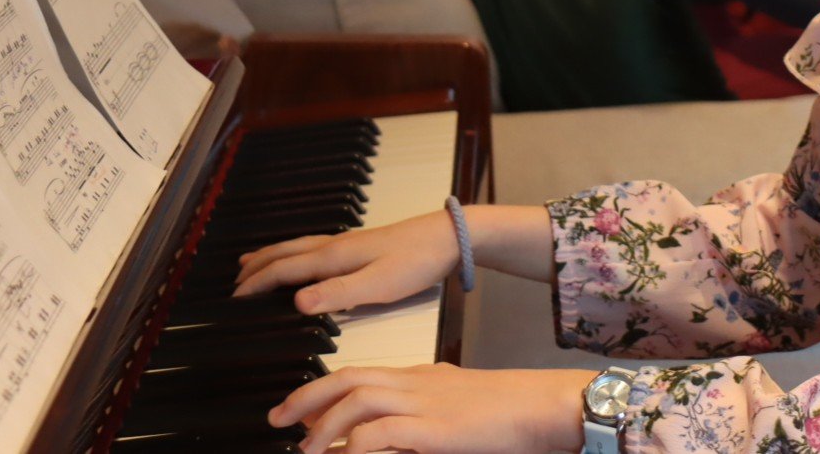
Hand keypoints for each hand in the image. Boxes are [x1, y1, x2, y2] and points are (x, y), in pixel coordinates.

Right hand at [234, 212, 457, 313]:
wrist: (450, 237)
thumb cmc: (418, 262)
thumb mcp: (378, 285)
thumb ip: (337, 294)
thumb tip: (295, 303)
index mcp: (334, 257)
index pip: (285, 270)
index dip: (257, 284)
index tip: (234, 297)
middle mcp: (336, 246)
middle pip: (286, 253)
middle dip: (258, 265)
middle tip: (234, 279)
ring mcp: (350, 243)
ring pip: (300, 247)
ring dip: (274, 255)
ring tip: (255, 260)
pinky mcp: (363, 245)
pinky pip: (315, 248)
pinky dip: (296, 253)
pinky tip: (306, 259)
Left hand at [269, 363, 593, 453]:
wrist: (541, 407)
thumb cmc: (508, 412)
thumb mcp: (457, 408)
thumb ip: (425, 415)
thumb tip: (395, 435)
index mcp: (420, 377)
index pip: (360, 373)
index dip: (322, 390)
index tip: (298, 412)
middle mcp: (416, 383)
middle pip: (348, 378)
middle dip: (306, 398)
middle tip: (277, 421)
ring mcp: (423, 402)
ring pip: (356, 399)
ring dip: (323, 425)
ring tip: (305, 449)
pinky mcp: (433, 427)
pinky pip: (380, 432)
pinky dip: (355, 444)